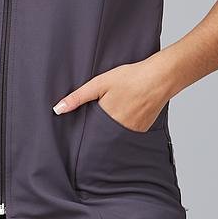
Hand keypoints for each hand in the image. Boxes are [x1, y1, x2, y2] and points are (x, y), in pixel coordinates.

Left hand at [51, 60, 168, 131]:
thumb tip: (58, 109)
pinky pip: (128, 133)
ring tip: (112, 117)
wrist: (159, 78)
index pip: (89, 136)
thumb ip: (78, 97)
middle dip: (96, 135)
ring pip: (115, 136)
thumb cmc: (130, 78)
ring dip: (110, 131)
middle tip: (94, 127)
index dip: (83, 137)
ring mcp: (133, 131)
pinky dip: (123, 127)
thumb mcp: (99, 83)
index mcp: (106, 119)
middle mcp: (119, 129)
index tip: (77, 141)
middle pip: (102, 137)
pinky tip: (125, 114)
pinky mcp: (143, 130)